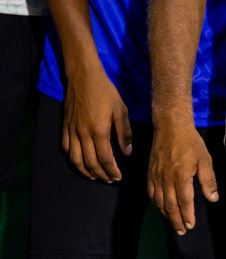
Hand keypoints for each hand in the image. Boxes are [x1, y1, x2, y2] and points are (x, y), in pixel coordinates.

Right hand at [61, 67, 131, 181]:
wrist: (83, 78)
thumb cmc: (105, 92)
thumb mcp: (121, 110)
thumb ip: (124, 133)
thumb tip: (128, 152)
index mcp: (99, 131)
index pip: (105, 159)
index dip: (111, 171)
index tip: (118, 177)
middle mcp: (83, 135)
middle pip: (90, 163)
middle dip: (100, 174)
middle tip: (109, 180)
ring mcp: (71, 132)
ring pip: (75, 160)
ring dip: (85, 171)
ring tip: (94, 176)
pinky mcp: (64, 127)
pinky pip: (66, 148)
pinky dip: (72, 159)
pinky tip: (80, 162)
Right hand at [147, 118, 217, 233]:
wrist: (170, 128)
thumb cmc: (191, 143)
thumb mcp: (205, 159)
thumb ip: (208, 180)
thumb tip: (213, 198)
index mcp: (181, 176)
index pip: (184, 201)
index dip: (187, 215)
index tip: (190, 226)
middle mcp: (166, 179)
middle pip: (170, 205)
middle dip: (176, 220)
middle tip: (181, 231)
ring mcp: (156, 177)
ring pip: (159, 201)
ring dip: (166, 214)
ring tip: (173, 224)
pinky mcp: (150, 173)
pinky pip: (151, 193)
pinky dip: (156, 204)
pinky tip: (161, 208)